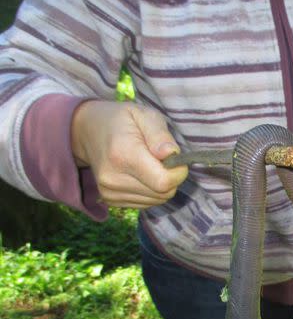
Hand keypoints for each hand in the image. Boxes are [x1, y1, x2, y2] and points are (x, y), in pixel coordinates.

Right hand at [71, 101, 187, 208]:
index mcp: (123, 155)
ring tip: (148, 164)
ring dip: (161, 185)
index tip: (174, 158)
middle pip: (163, 193)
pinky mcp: (111, 200)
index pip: (163, 181)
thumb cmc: (122, 121)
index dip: (178, 172)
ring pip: (157, 200)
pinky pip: (146, 203)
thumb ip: (159, 135)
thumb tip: (171, 154)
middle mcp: (113, 178)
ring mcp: (110, 192)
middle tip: (160, 158)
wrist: (88, 131)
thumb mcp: (144, 115)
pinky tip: (140, 174)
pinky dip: (150, 191)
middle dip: (171, 177)